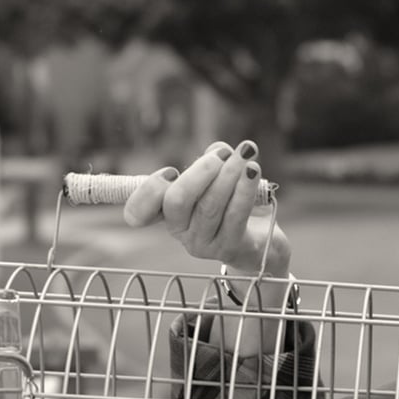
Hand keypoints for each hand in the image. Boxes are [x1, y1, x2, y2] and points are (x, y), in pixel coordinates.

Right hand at [122, 140, 291, 277]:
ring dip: (229, 174)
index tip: (172, 171)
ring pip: (209, 205)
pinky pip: (235, 214)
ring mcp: (202, 244)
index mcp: (166, 213)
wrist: (259, 235)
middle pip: (177, 201)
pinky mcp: (227, 248)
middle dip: (200, 172)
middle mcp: (179, 231)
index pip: (139, 209)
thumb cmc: (231, 201)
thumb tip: (218, 150)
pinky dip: (245, 188)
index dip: (151, 188)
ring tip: (245, 154)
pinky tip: (252, 170)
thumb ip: (212, 159)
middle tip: (221, 155)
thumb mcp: (217, 176)